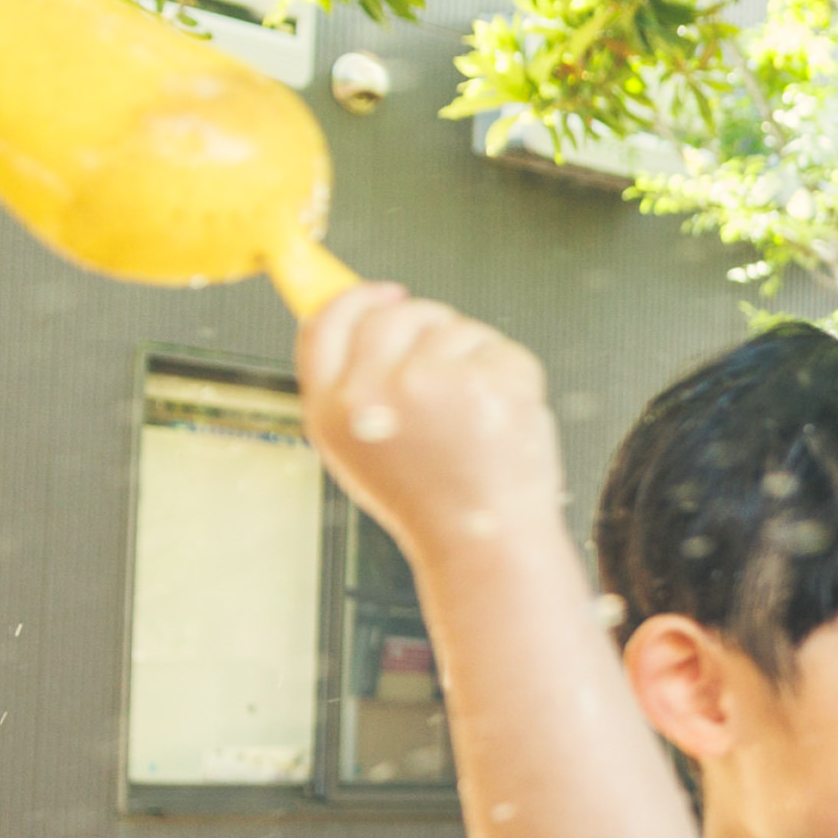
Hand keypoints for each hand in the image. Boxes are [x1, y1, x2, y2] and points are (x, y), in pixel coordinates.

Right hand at [296, 283, 559, 557]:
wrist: (487, 544)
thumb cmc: (433, 503)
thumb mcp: (361, 450)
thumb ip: (353, 385)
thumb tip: (364, 315)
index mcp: (331, 410)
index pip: (326, 323)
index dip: (356, 298)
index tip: (384, 292)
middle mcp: (372, 392)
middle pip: (394, 313)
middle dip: (427, 323)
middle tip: (452, 369)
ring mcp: (431, 384)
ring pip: (455, 327)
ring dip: (473, 357)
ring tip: (476, 417)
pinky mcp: (485, 383)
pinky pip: (500, 348)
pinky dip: (511, 375)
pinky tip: (504, 419)